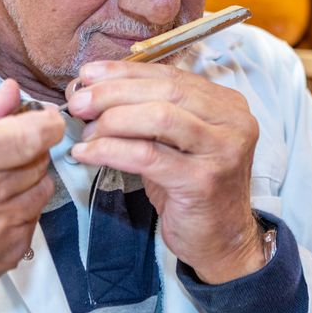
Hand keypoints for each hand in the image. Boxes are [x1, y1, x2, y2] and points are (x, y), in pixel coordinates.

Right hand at [0, 80, 65, 312]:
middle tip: (4, 153)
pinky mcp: (10, 253)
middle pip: (39, 158)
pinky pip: (36, 216)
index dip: (46, 122)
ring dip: (28, 178)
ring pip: (43, 186)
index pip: (27, 136)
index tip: (45, 118)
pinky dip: (23, 207)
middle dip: (31, 148)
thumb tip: (12, 91)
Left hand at [67, 61, 263, 283]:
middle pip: (165, 90)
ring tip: (86, 132)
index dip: (125, 72)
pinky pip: (148, 155)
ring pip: (159, 116)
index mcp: (227, 104)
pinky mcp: (203, 180)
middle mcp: (232, 122)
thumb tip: (90, 90)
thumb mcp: (174, 143)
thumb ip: (146, 113)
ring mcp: (222, 150)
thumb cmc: (192, 190)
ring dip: (112, 120)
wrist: (223, 240)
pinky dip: (111, 150)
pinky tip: (88, 153)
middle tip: (78, 103)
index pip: (171, 75)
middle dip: (114, 92)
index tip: (87, 75)